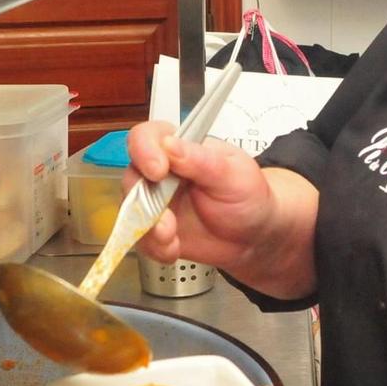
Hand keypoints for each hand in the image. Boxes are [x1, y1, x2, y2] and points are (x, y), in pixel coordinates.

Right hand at [125, 122, 279, 269]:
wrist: (255, 236)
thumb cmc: (248, 195)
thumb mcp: (234, 174)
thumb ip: (202, 160)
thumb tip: (169, 144)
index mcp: (180, 148)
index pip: (148, 136)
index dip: (144, 150)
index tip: (158, 171)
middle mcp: (162, 173)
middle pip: (133, 177)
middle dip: (144, 202)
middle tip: (166, 220)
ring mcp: (156, 202)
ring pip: (131, 211)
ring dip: (148, 230)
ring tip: (171, 239)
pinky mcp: (154, 229)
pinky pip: (140, 238)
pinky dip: (154, 247)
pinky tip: (174, 248)